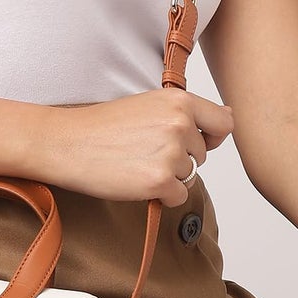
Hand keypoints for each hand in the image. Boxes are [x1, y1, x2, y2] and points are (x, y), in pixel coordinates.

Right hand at [37, 89, 234, 207]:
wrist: (67, 143)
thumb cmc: (103, 125)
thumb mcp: (150, 104)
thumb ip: (189, 112)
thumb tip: (230, 116)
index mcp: (179, 101)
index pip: (224, 123)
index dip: (212, 137)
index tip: (194, 140)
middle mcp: (180, 124)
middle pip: (203, 154)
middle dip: (180, 157)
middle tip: (144, 150)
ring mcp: (171, 153)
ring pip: (189, 176)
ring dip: (168, 176)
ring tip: (135, 162)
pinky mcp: (159, 181)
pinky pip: (177, 197)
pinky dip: (160, 195)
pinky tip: (135, 179)